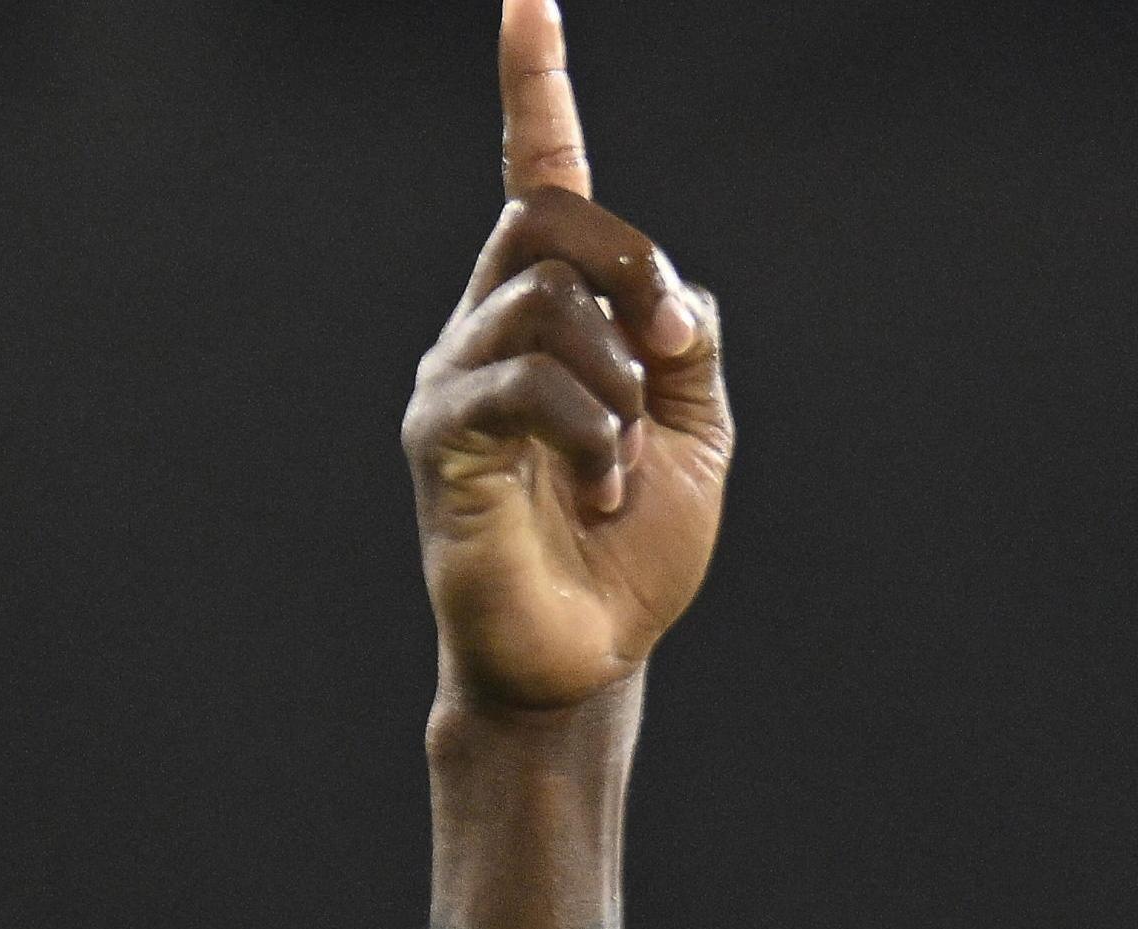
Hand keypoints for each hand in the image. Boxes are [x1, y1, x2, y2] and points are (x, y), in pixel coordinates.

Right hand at [405, 0, 726, 716]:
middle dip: (630, 266)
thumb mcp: (698, 428)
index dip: (534, 89)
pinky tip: (599, 487)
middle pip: (546, 218)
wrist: (591, 654)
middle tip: (670, 350)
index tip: (529, 0)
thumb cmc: (635, 547)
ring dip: (619, 382)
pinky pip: (524, 382)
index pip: (537, 179)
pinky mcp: (439, 436)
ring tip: (625, 464)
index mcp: (554, 315)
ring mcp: (454, 376)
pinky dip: (592, 433)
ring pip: (545, 300)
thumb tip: (670, 292)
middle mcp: (487, 326)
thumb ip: (686, 341)